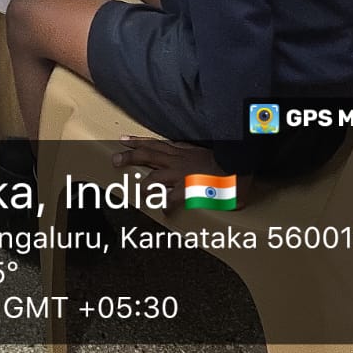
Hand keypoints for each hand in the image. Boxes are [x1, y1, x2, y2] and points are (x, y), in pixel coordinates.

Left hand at [110, 136, 251, 208]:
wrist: (238, 161)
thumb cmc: (228, 156)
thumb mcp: (208, 151)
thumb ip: (198, 155)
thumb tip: (195, 162)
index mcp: (183, 149)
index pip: (156, 143)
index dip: (139, 141)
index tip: (125, 139)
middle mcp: (178, 159)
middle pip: (148, 154)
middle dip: (130, 156)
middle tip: (115, 159)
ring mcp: (181, 174)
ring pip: (154, 178)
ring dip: (143, 186)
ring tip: (136, 193)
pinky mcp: (188, 189)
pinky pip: (172, 200)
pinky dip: (166, 206)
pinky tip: (163, 213)